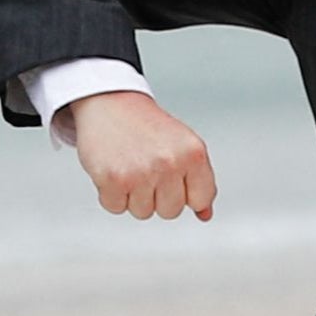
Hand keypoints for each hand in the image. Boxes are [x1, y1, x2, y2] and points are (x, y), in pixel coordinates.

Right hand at [66, 90, 216, 221]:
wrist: (110, 101)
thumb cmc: (146, 126)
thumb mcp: (183, 146)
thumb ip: (199, 181)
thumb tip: (205, 214)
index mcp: (193, 153)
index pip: (201, 199)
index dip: (185, 192)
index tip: (174, 176)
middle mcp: (170, 162)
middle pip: (171, 211)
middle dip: (157, 195)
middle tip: (147, 167)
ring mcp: (141, 172)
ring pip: (143, 212)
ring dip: (133, 195)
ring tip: (131, 166)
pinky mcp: (113, 179)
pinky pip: (116, 208)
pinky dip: (111, 193)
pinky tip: (115, 169)